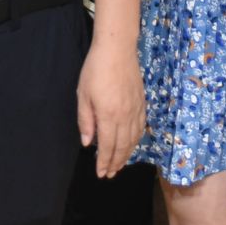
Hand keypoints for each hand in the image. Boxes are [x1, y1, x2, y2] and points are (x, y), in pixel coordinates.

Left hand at [76, 41, 145, 176]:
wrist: (117, 50)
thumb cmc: (95, 70)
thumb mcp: (83, 95)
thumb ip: (86, 121)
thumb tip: (88, 143)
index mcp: (109, 116)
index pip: (108, 146)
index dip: (104, 162)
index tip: (101, 173)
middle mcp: (125, 117)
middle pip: (122, 146)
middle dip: (116, 163)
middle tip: (110, 174)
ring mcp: (136, 110)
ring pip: (133, 139)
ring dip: (127, 154)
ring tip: (120, 165)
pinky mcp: (141, 103)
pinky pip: (141, 127)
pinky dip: (137, 140)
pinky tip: (132, 143)